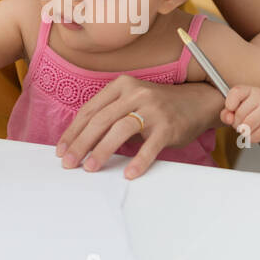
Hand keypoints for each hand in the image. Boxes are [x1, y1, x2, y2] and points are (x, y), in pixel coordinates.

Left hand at [55, 75, 212, 178]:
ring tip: (90, 168)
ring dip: (102, 151)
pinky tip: (129, 173)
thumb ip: (110, 115)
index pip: (90, 110)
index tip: (61, 150)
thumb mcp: (132, 101)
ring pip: (120, 129)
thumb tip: (81, 143)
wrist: (198, 102)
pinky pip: (150, 146)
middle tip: (69, 163)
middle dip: (81, 143)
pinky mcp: (168, 125)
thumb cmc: (158, 107)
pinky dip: (138, 161)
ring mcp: (153, 108)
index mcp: (121, 86)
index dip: (73, 131)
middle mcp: (135, 93)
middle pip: (101, 120)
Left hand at [221, 84, 259, 144]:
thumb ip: (227, 112)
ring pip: (248, 126)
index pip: (236, 92)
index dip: (229, 103)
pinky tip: (255, 133)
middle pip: (240, 114)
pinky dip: (252, 138)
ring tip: (247, 129)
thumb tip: (228, 118)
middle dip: (236, 123)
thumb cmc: (255, 112)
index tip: (230, 109)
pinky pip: (255, 136)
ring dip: (244, 132)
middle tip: (241, 123)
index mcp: (251, 91)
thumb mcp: (239, 108)